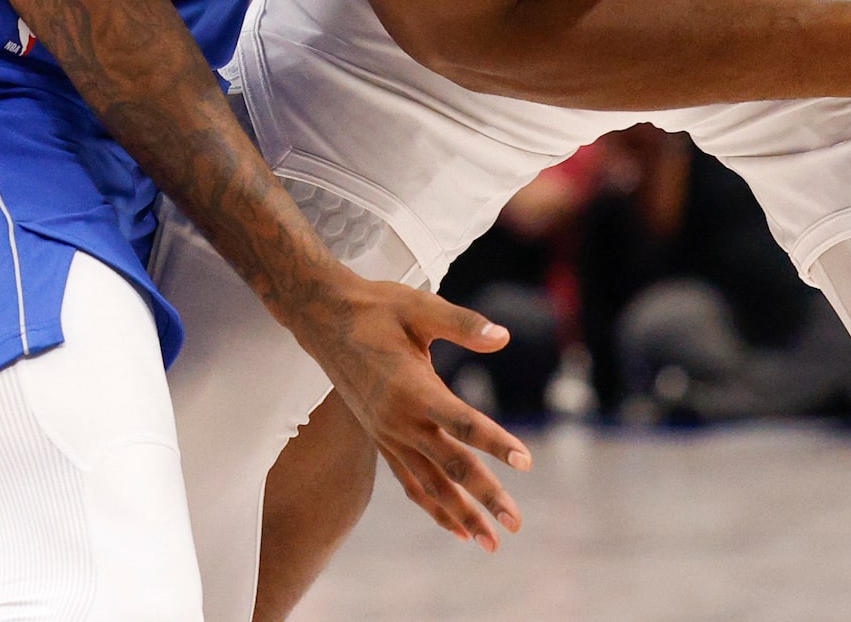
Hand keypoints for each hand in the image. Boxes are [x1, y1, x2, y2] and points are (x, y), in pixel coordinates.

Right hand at [296, 277, 532, 550]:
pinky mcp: (382, 439)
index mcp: (412, 387)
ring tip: (490, 543)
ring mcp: (388, 435)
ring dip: (460, 514)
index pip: (462, 423)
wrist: (325, 320)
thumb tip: (504, 336)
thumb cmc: (378, 308)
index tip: (525, 462)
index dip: (495, 443)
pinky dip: (433, 507)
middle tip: (515, 523)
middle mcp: (398, 420)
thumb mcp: (420, 306)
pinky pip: (410, 482)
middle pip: (450, 465)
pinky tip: (455, 527)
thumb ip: (463, 324)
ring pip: (429, 484)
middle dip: (485, 496)